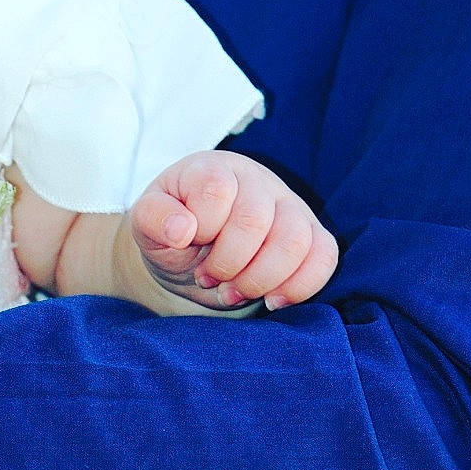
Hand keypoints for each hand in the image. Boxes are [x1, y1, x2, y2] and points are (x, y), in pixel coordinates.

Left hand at [130, 151, 337, 310]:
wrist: (193, 252)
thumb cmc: (171, 232)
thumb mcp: (146, 224)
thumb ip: (153, 218)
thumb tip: (182, 229)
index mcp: (213, 169)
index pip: (216, 189)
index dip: (201, 227)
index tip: (185, 243)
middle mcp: (255, 180)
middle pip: (256, 220)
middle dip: (228, 263)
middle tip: (208, 279)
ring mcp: (288, 205)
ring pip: (295, 241)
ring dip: (260, 279)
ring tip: (233, 292)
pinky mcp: (311, 234)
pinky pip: (325, 256)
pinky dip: (300, 286)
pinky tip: (272, 300)